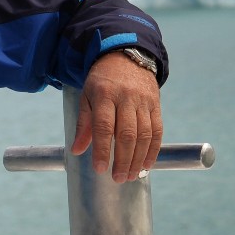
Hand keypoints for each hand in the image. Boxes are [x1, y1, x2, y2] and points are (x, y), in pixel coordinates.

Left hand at [70, 50, 161, 182]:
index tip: (99, 169)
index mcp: (104, 94)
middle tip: (118, 178)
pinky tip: (146, 164)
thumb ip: (84, 124)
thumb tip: (76, 150)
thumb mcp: (87, 96)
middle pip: (127, 134)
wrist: (126, 57)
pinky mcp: (156, 105)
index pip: (103, 126)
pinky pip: (157, 131)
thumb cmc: (102, 81)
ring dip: (138, 159)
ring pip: (144, 135)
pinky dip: (153, 150)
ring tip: (131, 176)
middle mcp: (126, 98)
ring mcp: (143, 101)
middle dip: (123, 160)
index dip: (102, 149)